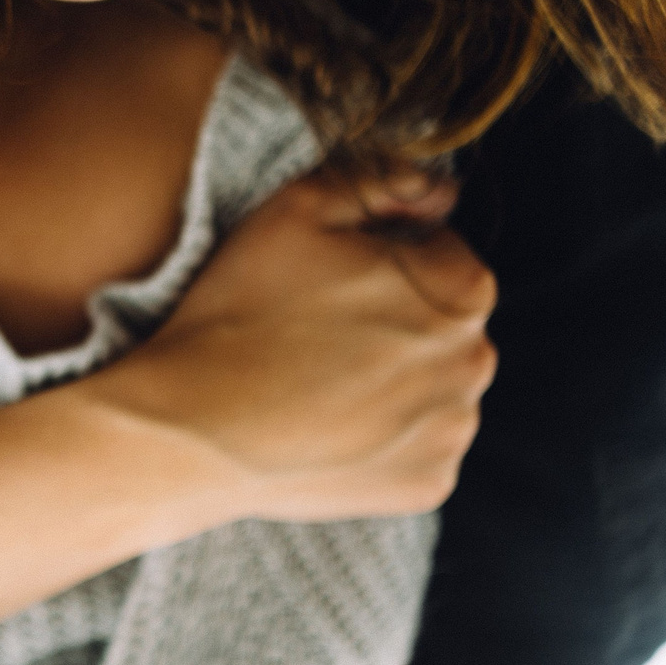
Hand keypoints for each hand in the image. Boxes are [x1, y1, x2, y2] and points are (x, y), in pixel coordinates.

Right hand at [100, 164, 496, 522]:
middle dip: (395, 316)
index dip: (380, 254)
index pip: (441, 251)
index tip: (327, 277)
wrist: (191, 428)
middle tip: (314, 329)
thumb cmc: (239, 309)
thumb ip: (381, 179)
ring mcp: (452, 432)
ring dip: (392, 377)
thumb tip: (438, 192)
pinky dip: (382, 436)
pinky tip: (326, 424)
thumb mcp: (296, 207)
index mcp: (460, 289)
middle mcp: (474, 363)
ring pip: (432, 385)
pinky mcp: (427, 486)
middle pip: (442, 322)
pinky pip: (416, 446)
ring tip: (316, 379)